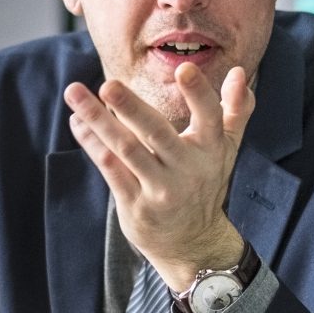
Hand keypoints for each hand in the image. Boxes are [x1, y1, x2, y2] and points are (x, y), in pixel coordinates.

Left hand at [63, 62, 254, 289]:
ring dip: (98, 120)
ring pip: (126, 149)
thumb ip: (236, 109)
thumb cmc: (206, 184)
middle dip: (131, 108)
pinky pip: (110, 169)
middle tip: (108, 84)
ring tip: (74, 93)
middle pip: (157, 132)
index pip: (209, 117)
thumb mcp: (226, 149)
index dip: (199, 93)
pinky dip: (92, 143)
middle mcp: (187, 169)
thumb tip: (239, 71)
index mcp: (211, 149)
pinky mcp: (136, 205)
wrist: (194, 244)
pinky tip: (77, 122)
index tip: (183, 68)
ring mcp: (160, 189)